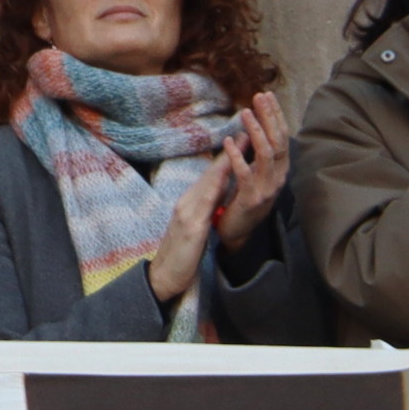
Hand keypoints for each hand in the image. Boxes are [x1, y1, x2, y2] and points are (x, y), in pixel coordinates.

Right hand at [143, 143, 239, 310]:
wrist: (162, 278)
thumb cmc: (180, 257)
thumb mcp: (193, 230)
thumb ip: (203, 212)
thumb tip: (216, 198)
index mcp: (189, 205)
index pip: (211, 178)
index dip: (226, 158)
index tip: (241, 141)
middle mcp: (186, 204)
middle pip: (210, 174)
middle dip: (229, 153)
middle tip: (245, 131)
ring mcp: (186, 214)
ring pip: (208, 183)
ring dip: (225, 162)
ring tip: (239, 146)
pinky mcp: (190, 228)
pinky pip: (205, 204)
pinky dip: (216, 187)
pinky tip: (224, 177)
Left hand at [215, 90, 289, 232]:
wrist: (238, 232)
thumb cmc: (244, 199)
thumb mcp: (254, 173)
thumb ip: (255, 153)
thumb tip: (251, 127)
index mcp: (280, 169)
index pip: (282, 137)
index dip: (275, 115)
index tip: (267, 95)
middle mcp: (278, 177)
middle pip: (277, 141)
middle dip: (269, 117)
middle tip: (260, 96)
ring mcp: (267, 188)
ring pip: (266, 154)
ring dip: (256, 131)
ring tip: (245, 113)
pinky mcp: (252, 199)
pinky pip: (245, 174)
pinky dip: (237, 156)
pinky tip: (229, 141)